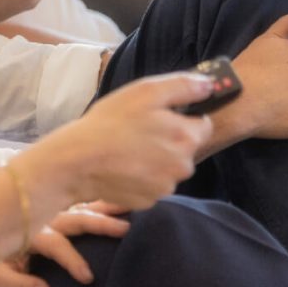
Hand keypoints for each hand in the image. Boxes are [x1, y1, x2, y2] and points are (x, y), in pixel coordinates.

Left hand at [0, 201, 130, 286]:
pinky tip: (111, 197)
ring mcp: (45, 208)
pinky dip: (92, 198)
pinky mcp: (47, 206)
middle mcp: (39, 215)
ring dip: (101, 205)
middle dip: (97, 222)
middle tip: (123, 228)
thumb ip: (16, 282)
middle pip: (73, 217)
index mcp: (26, 231)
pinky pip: (73, 199)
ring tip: (126, 204)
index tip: (88, 277)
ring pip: (77, 203)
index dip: (71, 260)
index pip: (55, 243)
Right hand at [21, 73, 214, 210]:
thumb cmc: (110, 123)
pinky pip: (152, 185)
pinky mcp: (148, 200)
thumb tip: (210, 85)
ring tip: (126, 149)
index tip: (159, 116)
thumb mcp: (145, 91)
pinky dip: (141, 177)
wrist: (78, 161)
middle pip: (185, 148)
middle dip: (168, 140)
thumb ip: (183, 86)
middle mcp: (183, 166)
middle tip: (138, 131)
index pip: (202, 124)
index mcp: (187, 136)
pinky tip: (122, 166)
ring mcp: (165, 186)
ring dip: (154, 159)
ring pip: (168, 168)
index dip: (181, 117)